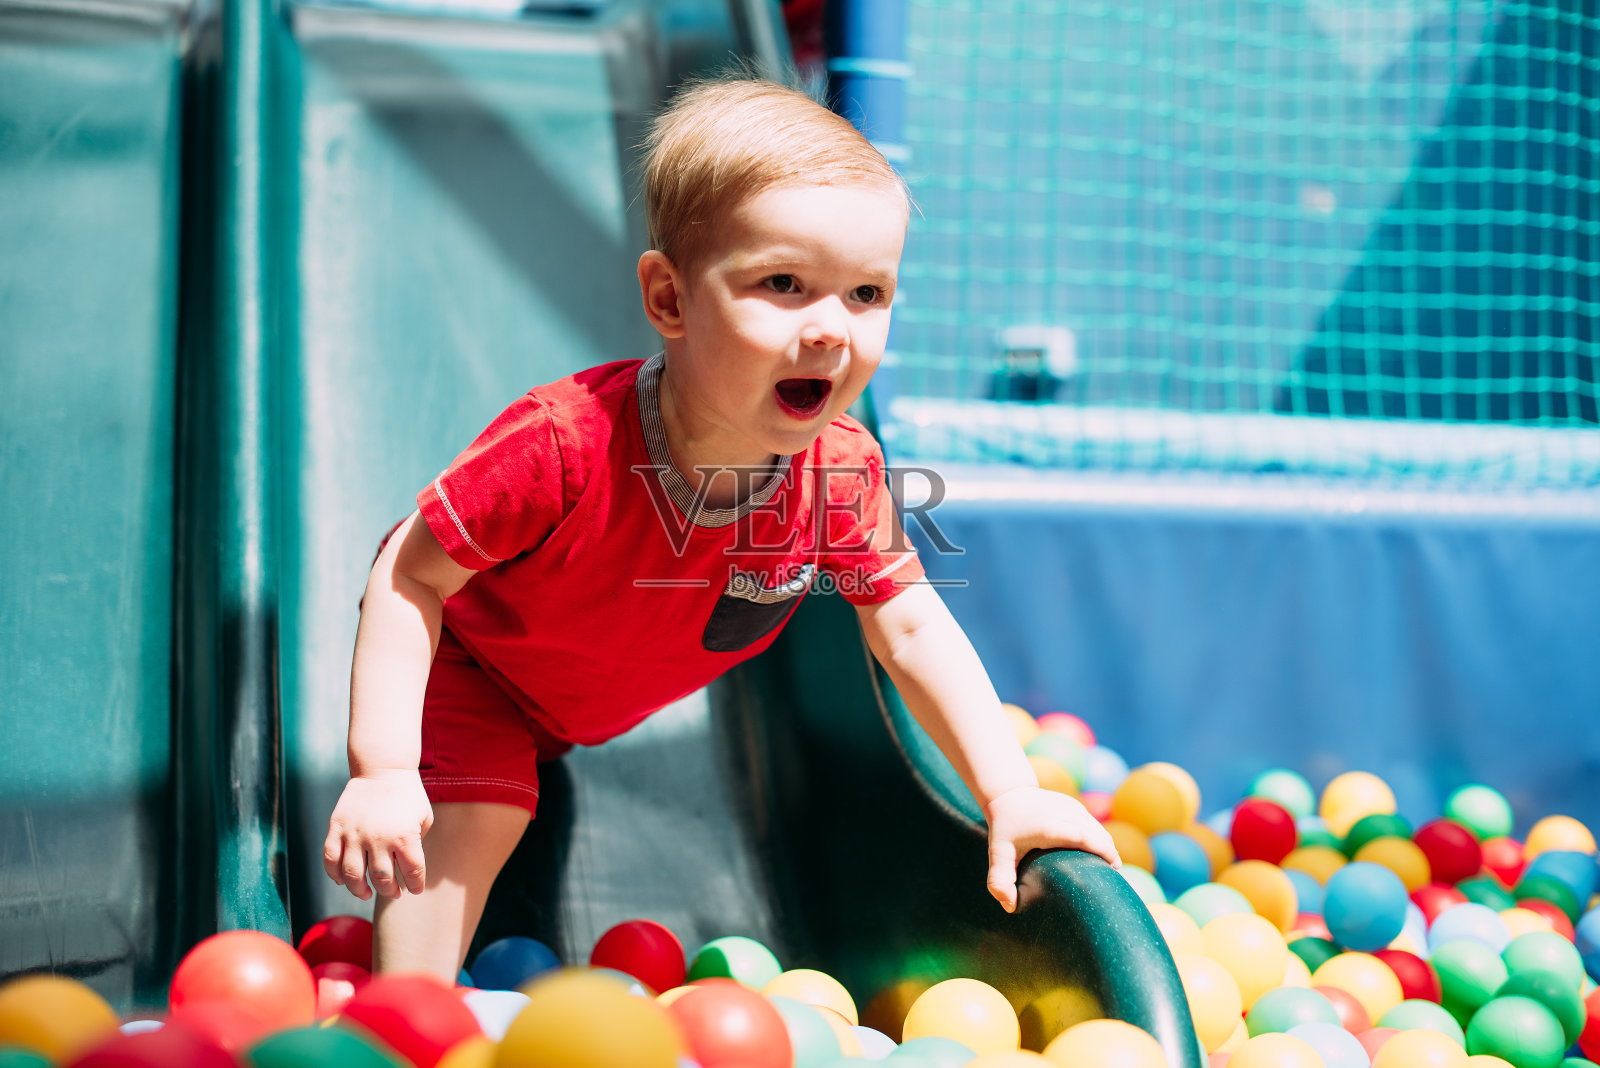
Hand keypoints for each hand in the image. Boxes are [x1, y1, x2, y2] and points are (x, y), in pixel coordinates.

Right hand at [323, 769, 434, 900]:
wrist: (383, 769)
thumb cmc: (408, 795)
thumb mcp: (423, 819)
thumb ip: (417, 845)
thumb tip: (406, 869)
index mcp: (405, 836)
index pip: (412, 872)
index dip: (415, 885)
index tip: (414, 890)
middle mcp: (379, 838)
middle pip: (381, 879)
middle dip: (389, 891)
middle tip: (393, 893)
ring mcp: (355, 834)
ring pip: (353, 875)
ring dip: (359, 890)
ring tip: (366, 893)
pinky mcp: (337, 827)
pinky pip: (331, 859)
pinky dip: (334, 875)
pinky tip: (343, 881)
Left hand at [983, 786, 1121, 912]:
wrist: (1008, 793)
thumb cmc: (1004, 826)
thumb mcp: (998, 851)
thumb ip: (1000, 879)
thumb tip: (1011, 906)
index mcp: (1050, 826)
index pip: (1083, 836)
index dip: (1102, 850)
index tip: (1113, 868)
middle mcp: (1066, 813)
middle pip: (1098, 834)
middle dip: (1110, 854)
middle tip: (1112, 880)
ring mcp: (1073, 808)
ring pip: (1100, 830)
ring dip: (1107, 848)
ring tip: (1108, 871)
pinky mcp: (1077, 807)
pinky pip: (1096, 826)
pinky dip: (1102, 841)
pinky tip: (1100, 858)